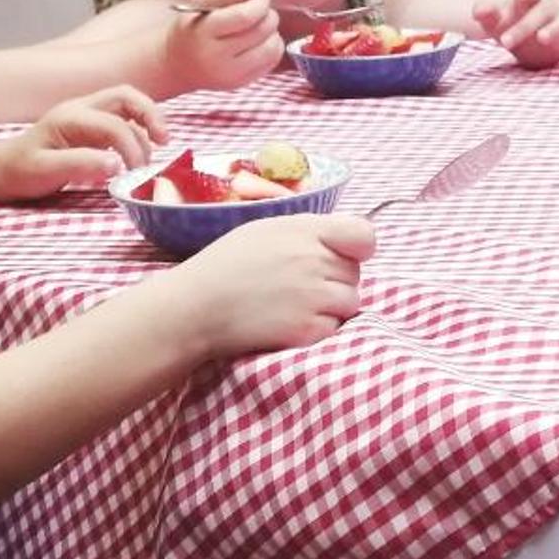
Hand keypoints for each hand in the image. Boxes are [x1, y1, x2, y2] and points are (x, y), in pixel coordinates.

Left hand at [0, 86, 166, 202]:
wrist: (1, 170)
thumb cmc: (20, 171)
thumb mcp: (44, 171)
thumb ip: (80, 165)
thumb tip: (116, 163)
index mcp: (70, 117)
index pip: (114, 123)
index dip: (131, 145)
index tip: (136, 172)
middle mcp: (81, 109)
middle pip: (126, 96)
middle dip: (150, 114)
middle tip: (165, 141)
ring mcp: (87, 116)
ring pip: (127, 104)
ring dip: (146, 122)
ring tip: (156, 149)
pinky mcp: (91, 128)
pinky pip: (122, 119)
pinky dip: (138, 130)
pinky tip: (142, 150)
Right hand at [160, 0, 283, 95]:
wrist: (177, 65)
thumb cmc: (191, 29)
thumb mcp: (197, 5)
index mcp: (203, 33)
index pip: (243, 17)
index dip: (260, 4)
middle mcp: (216, 57)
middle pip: (260, 33)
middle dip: (270, 16)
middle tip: (265, 10)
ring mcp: (229, 74)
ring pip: (270, 50)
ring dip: (274, 33)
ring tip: (263, 26)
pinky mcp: (240, 83)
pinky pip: (271, 63)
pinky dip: (274, 48)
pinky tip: (262, 41)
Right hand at [166, 210, 377, 361]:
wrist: (195, 308)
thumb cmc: (225, 265)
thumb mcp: (266, 229)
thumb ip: (308, 232)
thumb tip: (343, 240)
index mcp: (306, 230)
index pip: (364, 234)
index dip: (358, 247)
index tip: (346, 255)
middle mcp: (315, 260)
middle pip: (355, 272)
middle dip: (336, 279)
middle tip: (299, 285)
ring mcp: (314, 295)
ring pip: (350, 302)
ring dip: (331, 306)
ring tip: (293, 305)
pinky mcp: (309, 329)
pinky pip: (334, 328)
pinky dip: (318, 329)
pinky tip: (287, 322)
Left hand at [474, 0, 558, 67]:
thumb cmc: (556, 5)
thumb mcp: (533, 4)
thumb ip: (500, 13)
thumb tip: (473, 11)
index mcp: (538, 0)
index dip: (512, 2)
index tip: (490, 6)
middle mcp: (556, 8)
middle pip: (538, 16)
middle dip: (521, 29)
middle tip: (504, 42)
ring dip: (553, 29)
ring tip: (541, 37)